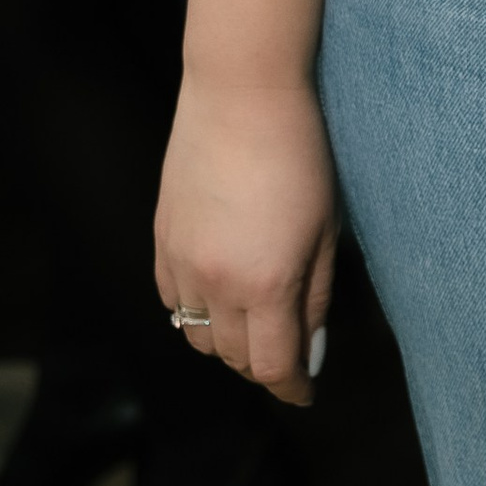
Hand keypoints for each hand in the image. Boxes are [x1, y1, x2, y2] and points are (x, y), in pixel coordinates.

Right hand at [155, 72, 338, 407]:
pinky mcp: (161, 241)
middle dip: (263, 365)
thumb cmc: (300, 154)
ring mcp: (181, 263)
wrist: (240, 93)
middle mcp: (216, 283)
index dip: (292, 388)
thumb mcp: (325, 229)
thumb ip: (315, 298)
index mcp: (266, 284)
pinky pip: (173, 302)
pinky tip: (219, 294)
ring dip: (227, 342)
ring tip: (254, 325)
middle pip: (233, 358)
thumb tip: (309, 353)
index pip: (273, 366)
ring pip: (197, 335)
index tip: (305, 393)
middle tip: (288, 354)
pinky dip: (195, 311)